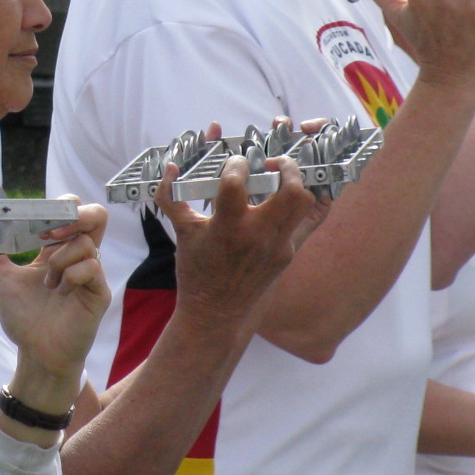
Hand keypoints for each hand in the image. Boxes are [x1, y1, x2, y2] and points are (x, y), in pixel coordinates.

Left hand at [0, 202, 109, 414]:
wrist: (36, 353)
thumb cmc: (25, 319)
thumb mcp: (2, 281)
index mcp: (58, 250)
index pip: (70, 214)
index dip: (57, 209)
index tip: (35, 219)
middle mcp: (78, 258)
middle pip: (95, 216)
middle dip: (75, 215)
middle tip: (50, 233)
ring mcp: (91, 275)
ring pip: (86, 243)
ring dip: (59, 259)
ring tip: (49, 283)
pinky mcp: (98, 293)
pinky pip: (90, 268)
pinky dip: (70, 275)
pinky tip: (60, 291)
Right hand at [156, 149, 313, 335]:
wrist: (214, 312)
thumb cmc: (196, 271)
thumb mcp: (182, 231)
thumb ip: (171, 196)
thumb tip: (170, 167)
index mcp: (228, 228)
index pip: (236, 183)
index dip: (235, 164)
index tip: (233, 164)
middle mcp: (258, 236)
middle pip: (290, 191)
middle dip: (286, 167)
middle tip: (272, 162)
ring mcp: (277, 246)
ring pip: (304, 204)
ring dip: (296, 183)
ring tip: (280, 177)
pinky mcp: (286, 254)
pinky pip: (303, 223)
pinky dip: (297, 206)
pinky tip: (288, 196)